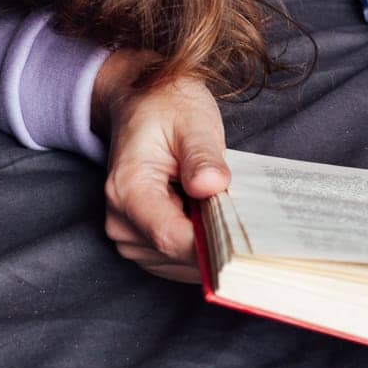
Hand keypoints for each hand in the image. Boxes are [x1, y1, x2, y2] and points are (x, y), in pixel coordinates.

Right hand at [97, 51, 228, 281]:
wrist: (141, 104)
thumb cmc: (166, 109)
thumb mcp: (192, 121)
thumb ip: (202, 156)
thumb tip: (212, 185)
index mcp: (127, 189)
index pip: (170, 237)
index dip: (211, 246)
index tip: (247, 242)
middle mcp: (120, 220)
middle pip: (177, 253)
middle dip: (215, 242)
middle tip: (244, 214)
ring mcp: (127, 235)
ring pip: (180, 263)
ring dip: (208, 244)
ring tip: (221, 205)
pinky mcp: (140, 242)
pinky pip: (177, 259)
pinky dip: (200, 244)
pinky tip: (211, 216)